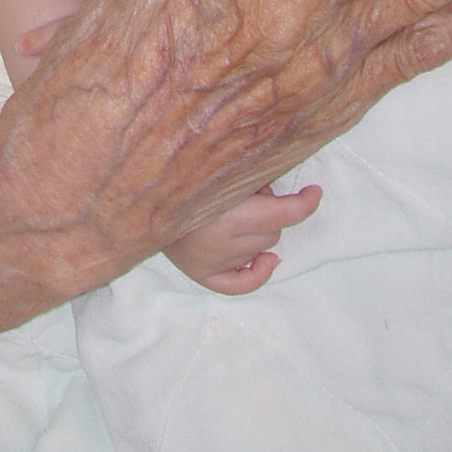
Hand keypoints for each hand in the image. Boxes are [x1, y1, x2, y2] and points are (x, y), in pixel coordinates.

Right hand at [166, 181, 321, 293]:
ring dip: (258, 232)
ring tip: (236, 211)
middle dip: (269, 212)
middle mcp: (218, 244)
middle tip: (247, 193)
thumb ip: (247, 173)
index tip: (315, 192)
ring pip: (261, 249)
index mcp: (224, 215)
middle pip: (272, 232)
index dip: (304, 203)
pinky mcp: (201, 274)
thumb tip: (281, 176)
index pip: (281, 216)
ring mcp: (210, 263)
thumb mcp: (215, 167)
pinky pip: (241, 284)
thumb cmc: (180, 174)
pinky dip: (258, 273)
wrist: (137, 193)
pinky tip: (268, 260)